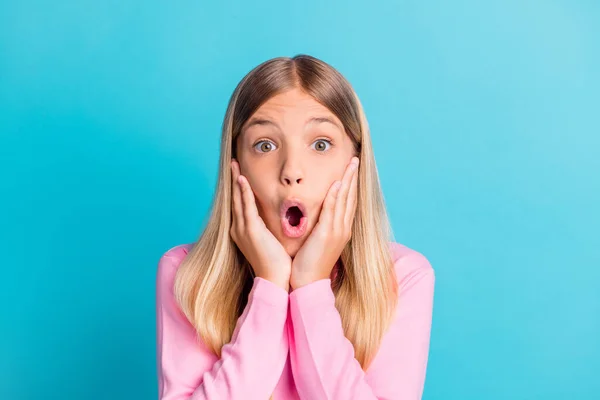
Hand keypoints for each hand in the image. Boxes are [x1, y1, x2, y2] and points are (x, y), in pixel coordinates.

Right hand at [230, 159, 291, 291]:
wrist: (275, 279)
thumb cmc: (277, 263)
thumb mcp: (270, 241)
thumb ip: (269, 228)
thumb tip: (278, 217)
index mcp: (243, 231)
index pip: (240, 204)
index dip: (239, 188)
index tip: (239, 172)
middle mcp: (238, 229)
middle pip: (235, 198)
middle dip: (233, 180)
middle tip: (232, 162)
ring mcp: (242, 229)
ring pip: (238, 199)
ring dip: (236, 180)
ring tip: (234, 164)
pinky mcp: (250, 231)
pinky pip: (246, 207)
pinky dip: (244, 192)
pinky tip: (242, 179)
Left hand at [290, 157, 359, 289]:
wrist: (307, 283)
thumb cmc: (308, 263)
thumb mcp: (317, 241)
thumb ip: (320, 226)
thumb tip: (318, 215)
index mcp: (341, 229)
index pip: (348, 201)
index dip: (351, 183)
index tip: (352, 168)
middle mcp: (343, 228)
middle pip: (351, 197)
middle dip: (353, 177)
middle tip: (356, 159)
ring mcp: (337, 231)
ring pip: (345, 201)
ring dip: (348, 180)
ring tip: (351, 164)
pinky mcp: (327, 235)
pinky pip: (332, 212)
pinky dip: (336, 197)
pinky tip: (338, 184)